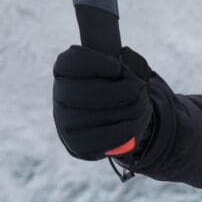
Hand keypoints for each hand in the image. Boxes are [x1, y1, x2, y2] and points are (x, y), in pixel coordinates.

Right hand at [52, 44, 153, 161]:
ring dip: (128, 110)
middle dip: (120, 90)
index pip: (72, 63)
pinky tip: (134, 123)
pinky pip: (102, 138)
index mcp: (64, 70)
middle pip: (86, 91)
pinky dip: (124, 130)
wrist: (109, 120)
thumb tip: (126, 57)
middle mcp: (59, 95)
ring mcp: (64, 121)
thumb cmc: (115, 86)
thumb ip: (125, 59)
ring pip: (97, 116)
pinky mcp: (76, 144)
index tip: (117, 67)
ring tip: (142, 105)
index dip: (96, 63)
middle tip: (139, 89)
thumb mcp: (120, 66)